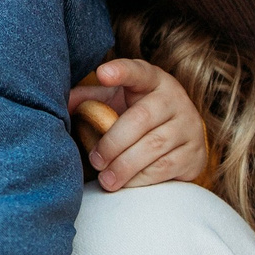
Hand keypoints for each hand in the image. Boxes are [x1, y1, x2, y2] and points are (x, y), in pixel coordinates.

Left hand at [70, 59, 210, 190]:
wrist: (180, 138)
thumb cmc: (137, 116)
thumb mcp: (116, 102)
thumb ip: (89, 100)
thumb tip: (58, 104)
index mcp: (153, 80)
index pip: (138, 71)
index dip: (121, 70)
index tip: (102, 73)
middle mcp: (175, 99)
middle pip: (141, 118)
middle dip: (113, 143)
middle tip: (95, 161)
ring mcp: (188, 126)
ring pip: (153, 146)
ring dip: (124, 166)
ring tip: (106, 179)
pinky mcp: (195, 153)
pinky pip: (165, 168)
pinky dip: (141, 178)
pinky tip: (126, 183)